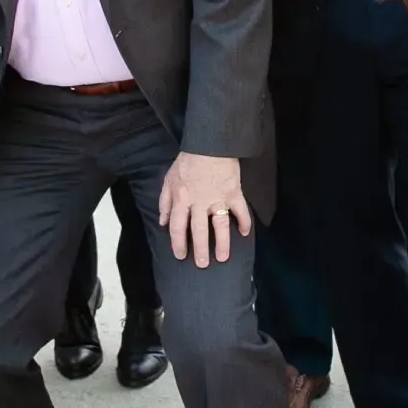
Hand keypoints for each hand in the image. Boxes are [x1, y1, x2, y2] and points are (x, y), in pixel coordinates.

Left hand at [159, 152, 250, 267]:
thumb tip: (162, 222)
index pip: (177, 226)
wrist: (209, 143)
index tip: (180, 255)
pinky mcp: (233, 192)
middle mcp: (198, 201)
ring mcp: (217, 197)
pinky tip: (245, 233)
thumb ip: (164, 201)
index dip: (178, 243)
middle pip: (198, 230)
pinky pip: (240, 209)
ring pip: (220, 224)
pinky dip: (244, 221)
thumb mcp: (169, 179)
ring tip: (222, 257)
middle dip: (199, 249)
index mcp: (181, 198)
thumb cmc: (187, 161)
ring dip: (222, 242)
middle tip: (202, 264)